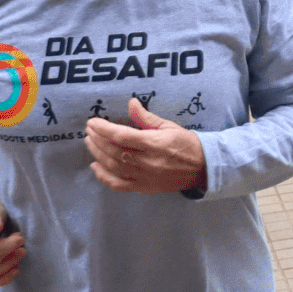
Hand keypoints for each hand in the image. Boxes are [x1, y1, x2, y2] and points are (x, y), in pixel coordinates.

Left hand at [85, 98, 208, 192]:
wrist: (203, 168)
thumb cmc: (186, 143)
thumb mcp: (169, 126)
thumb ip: (147, 117)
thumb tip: (131, 103)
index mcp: (155, 144)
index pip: (122, 136)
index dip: (104, 129)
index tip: (93, 122)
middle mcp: (147, 162)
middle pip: (114, 151)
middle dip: (98, 139)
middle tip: (89, 130)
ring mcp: (144, 177)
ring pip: (113, 166)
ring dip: (98, 154)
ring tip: (90, 142)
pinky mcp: (144, 187)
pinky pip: (118, 184)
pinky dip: (104, 176)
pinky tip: (95, 166)